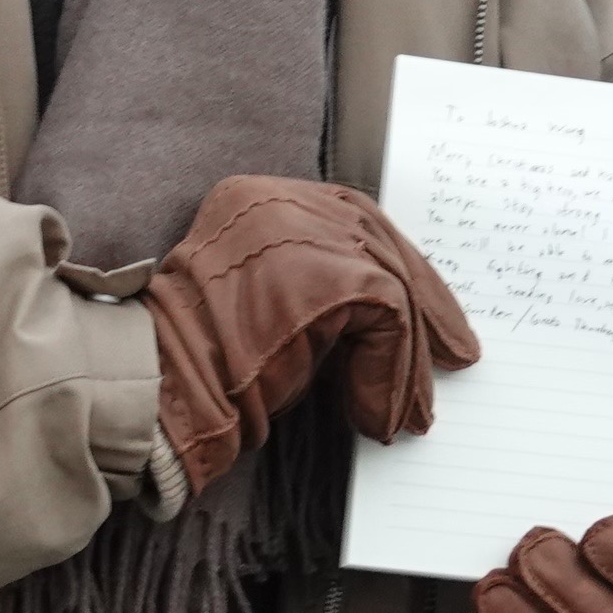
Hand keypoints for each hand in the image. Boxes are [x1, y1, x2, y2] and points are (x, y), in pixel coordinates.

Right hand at [139, 179, 477, 495]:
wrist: (154, 391)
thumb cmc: (193, 366)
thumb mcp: (257, 307)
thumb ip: (311, 290)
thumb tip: (381, 318)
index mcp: (255, 198)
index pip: (352, 217)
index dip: (398, 268)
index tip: (429, 315)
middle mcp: (278, 199)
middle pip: (381, 241)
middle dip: (426, 303)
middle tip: (457, 353)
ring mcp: (300, 230)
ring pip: (391, 283)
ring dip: (409, 358)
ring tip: (414, 412)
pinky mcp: (326, 274)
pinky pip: (388, 318)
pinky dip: (392, 372)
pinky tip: (379, 414)